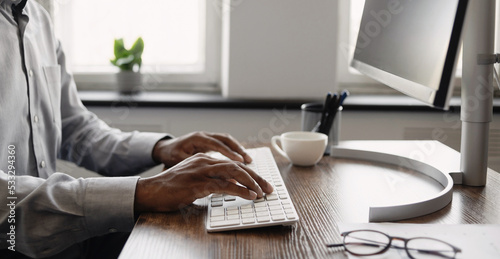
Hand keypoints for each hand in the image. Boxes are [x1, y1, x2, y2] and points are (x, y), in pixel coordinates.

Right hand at [134, 153, 273, 211]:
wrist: (150, 191)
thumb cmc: (171, 187)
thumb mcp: (193, 177)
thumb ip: (209, 178)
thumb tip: (229, 186)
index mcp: (204, 158)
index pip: (233, 163)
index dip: (250, 173)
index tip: (261, 182)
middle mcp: (205, 161)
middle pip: (237, 166)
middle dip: (256, 177)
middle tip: (268, 187)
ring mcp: (201, 171)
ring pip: (234, 173)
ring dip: (252, 183)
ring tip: (262, 192)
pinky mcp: (198, 184)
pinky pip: (225, 186)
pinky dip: (241, 190)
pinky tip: (250, 195)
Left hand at [153, 131, 252, 167]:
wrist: (164, 148)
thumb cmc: (170, 154)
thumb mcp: (177, 159)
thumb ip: (192, 164)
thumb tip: (205, 172)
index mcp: (197, 138)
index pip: (216, 144)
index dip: (228, 153)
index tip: (239, 161)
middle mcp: (204, 135)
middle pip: (226, 139)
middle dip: (239, 150)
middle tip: (248, 161)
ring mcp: (207, 137)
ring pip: (227, 140)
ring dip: (238, 149)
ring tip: (248, 161)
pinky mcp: (209, 142)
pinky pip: (224, 144)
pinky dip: (233, 151)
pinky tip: (240, 160)